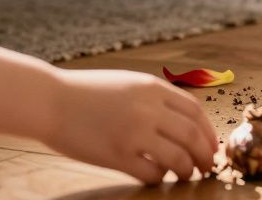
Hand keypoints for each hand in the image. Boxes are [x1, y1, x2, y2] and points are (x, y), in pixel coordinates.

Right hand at [41, 69, 218, 184]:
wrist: (50, 101)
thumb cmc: (88, 93)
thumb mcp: (128, 84)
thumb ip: (155, 98)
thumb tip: (185, 120)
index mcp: (152, 88)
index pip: (195, 111)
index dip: (208, 132)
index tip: (211, 145)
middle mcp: (147, 109)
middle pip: (192, 136)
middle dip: (205, 155)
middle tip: (206, 166)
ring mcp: (133, 133)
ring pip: (177, 158)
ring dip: (187, 170)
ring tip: (186, 175)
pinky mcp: (116, 155)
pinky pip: (152, 173)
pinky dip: (161, 178)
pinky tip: (158, 177)